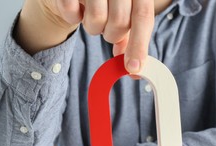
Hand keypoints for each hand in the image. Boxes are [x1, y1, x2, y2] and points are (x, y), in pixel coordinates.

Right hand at [16, 0, 154, 72]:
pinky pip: (72, 12)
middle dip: (112, 34)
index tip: (133, 68)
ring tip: (91, 16)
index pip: (143, 17)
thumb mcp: (121, 14)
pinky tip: (76, 10)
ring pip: (97, 18)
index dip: (139, 45)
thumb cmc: (103, 2)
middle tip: (106, 28)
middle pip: (120, 22)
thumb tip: (133, 67)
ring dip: (93, 27)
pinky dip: (72, 17)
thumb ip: (129, 38)